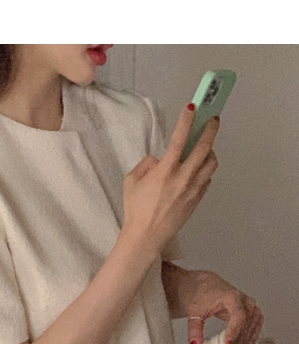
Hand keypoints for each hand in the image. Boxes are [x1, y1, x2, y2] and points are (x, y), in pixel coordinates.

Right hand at [122, 105, 219, 256]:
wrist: (146, 237)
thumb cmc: (135, 210)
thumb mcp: (131, 181)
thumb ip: (146, 164)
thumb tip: (158, 159)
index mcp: (165, 171)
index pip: (179, 138)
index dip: (187, 120)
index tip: (192, 107)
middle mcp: (183, 177)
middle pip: (204, 147)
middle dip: (210, 128)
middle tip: (212, 119)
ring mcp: (193, 189)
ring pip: (211, 162)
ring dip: (210, 150)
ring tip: (204, 147)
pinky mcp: (197, 199)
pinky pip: (207, 178)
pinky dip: (205, 169)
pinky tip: (198, 168)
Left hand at [182, 270, 264, 343]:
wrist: (206, 286)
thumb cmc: (202, 295)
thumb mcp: (194, 311)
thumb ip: (194, 329)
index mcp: (232, 297)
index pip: (238, 316)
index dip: (234, 332)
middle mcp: (245, 301)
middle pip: (247, 324)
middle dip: (238, 340)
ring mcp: (251, 307)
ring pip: (253, 327)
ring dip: (244, 342)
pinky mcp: (253, 313)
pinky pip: (256, 328)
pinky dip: (249, 339)